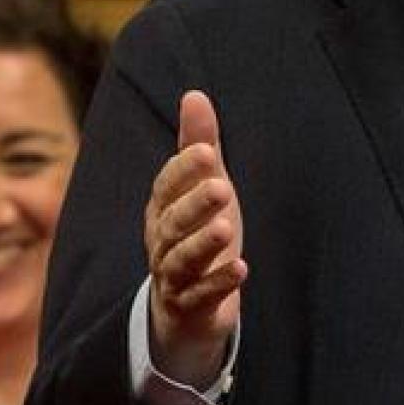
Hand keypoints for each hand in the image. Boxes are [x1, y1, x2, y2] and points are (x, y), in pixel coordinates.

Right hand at [145, 91, 246, 387]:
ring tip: (226, 228)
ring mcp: (174, 278)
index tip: (208, 151)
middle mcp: (162, 243)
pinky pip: (201, 297)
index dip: (184, 170)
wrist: (186, 310)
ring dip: (203, 244)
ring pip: (182, 261)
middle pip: (173, 223)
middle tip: (223, 187)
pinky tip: (241, 269)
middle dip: (195, 204)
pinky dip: (218, 284)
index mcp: (162, 210)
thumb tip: (195, 95)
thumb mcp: (203, 188)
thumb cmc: (196, 235)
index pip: (166, 187)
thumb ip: (199, 145)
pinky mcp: (191, 307)